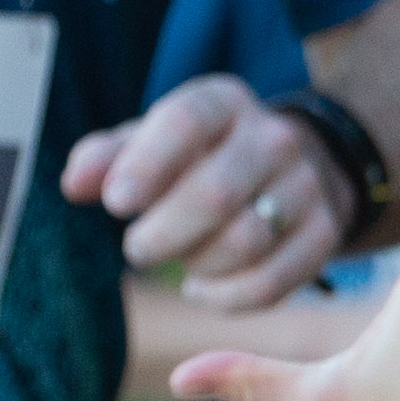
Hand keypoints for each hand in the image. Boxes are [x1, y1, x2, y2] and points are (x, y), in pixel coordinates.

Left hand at [59, 74, 351, 308]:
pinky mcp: (324, 234)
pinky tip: (203, 288)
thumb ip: (108, 158)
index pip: (187, 123)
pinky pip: (271, 283)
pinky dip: (225, 297)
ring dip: (197, 264)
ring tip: (182, 261)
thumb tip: (75, 184)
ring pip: (245, 242)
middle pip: (216, 194)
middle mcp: (274, 138)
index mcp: (224, 103)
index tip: (116, 204)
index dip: (147, 165)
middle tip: (138, 248)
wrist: (294, 168)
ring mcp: (306, 186)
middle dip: (164, 233)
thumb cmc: (199, 158)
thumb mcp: (153, 142)